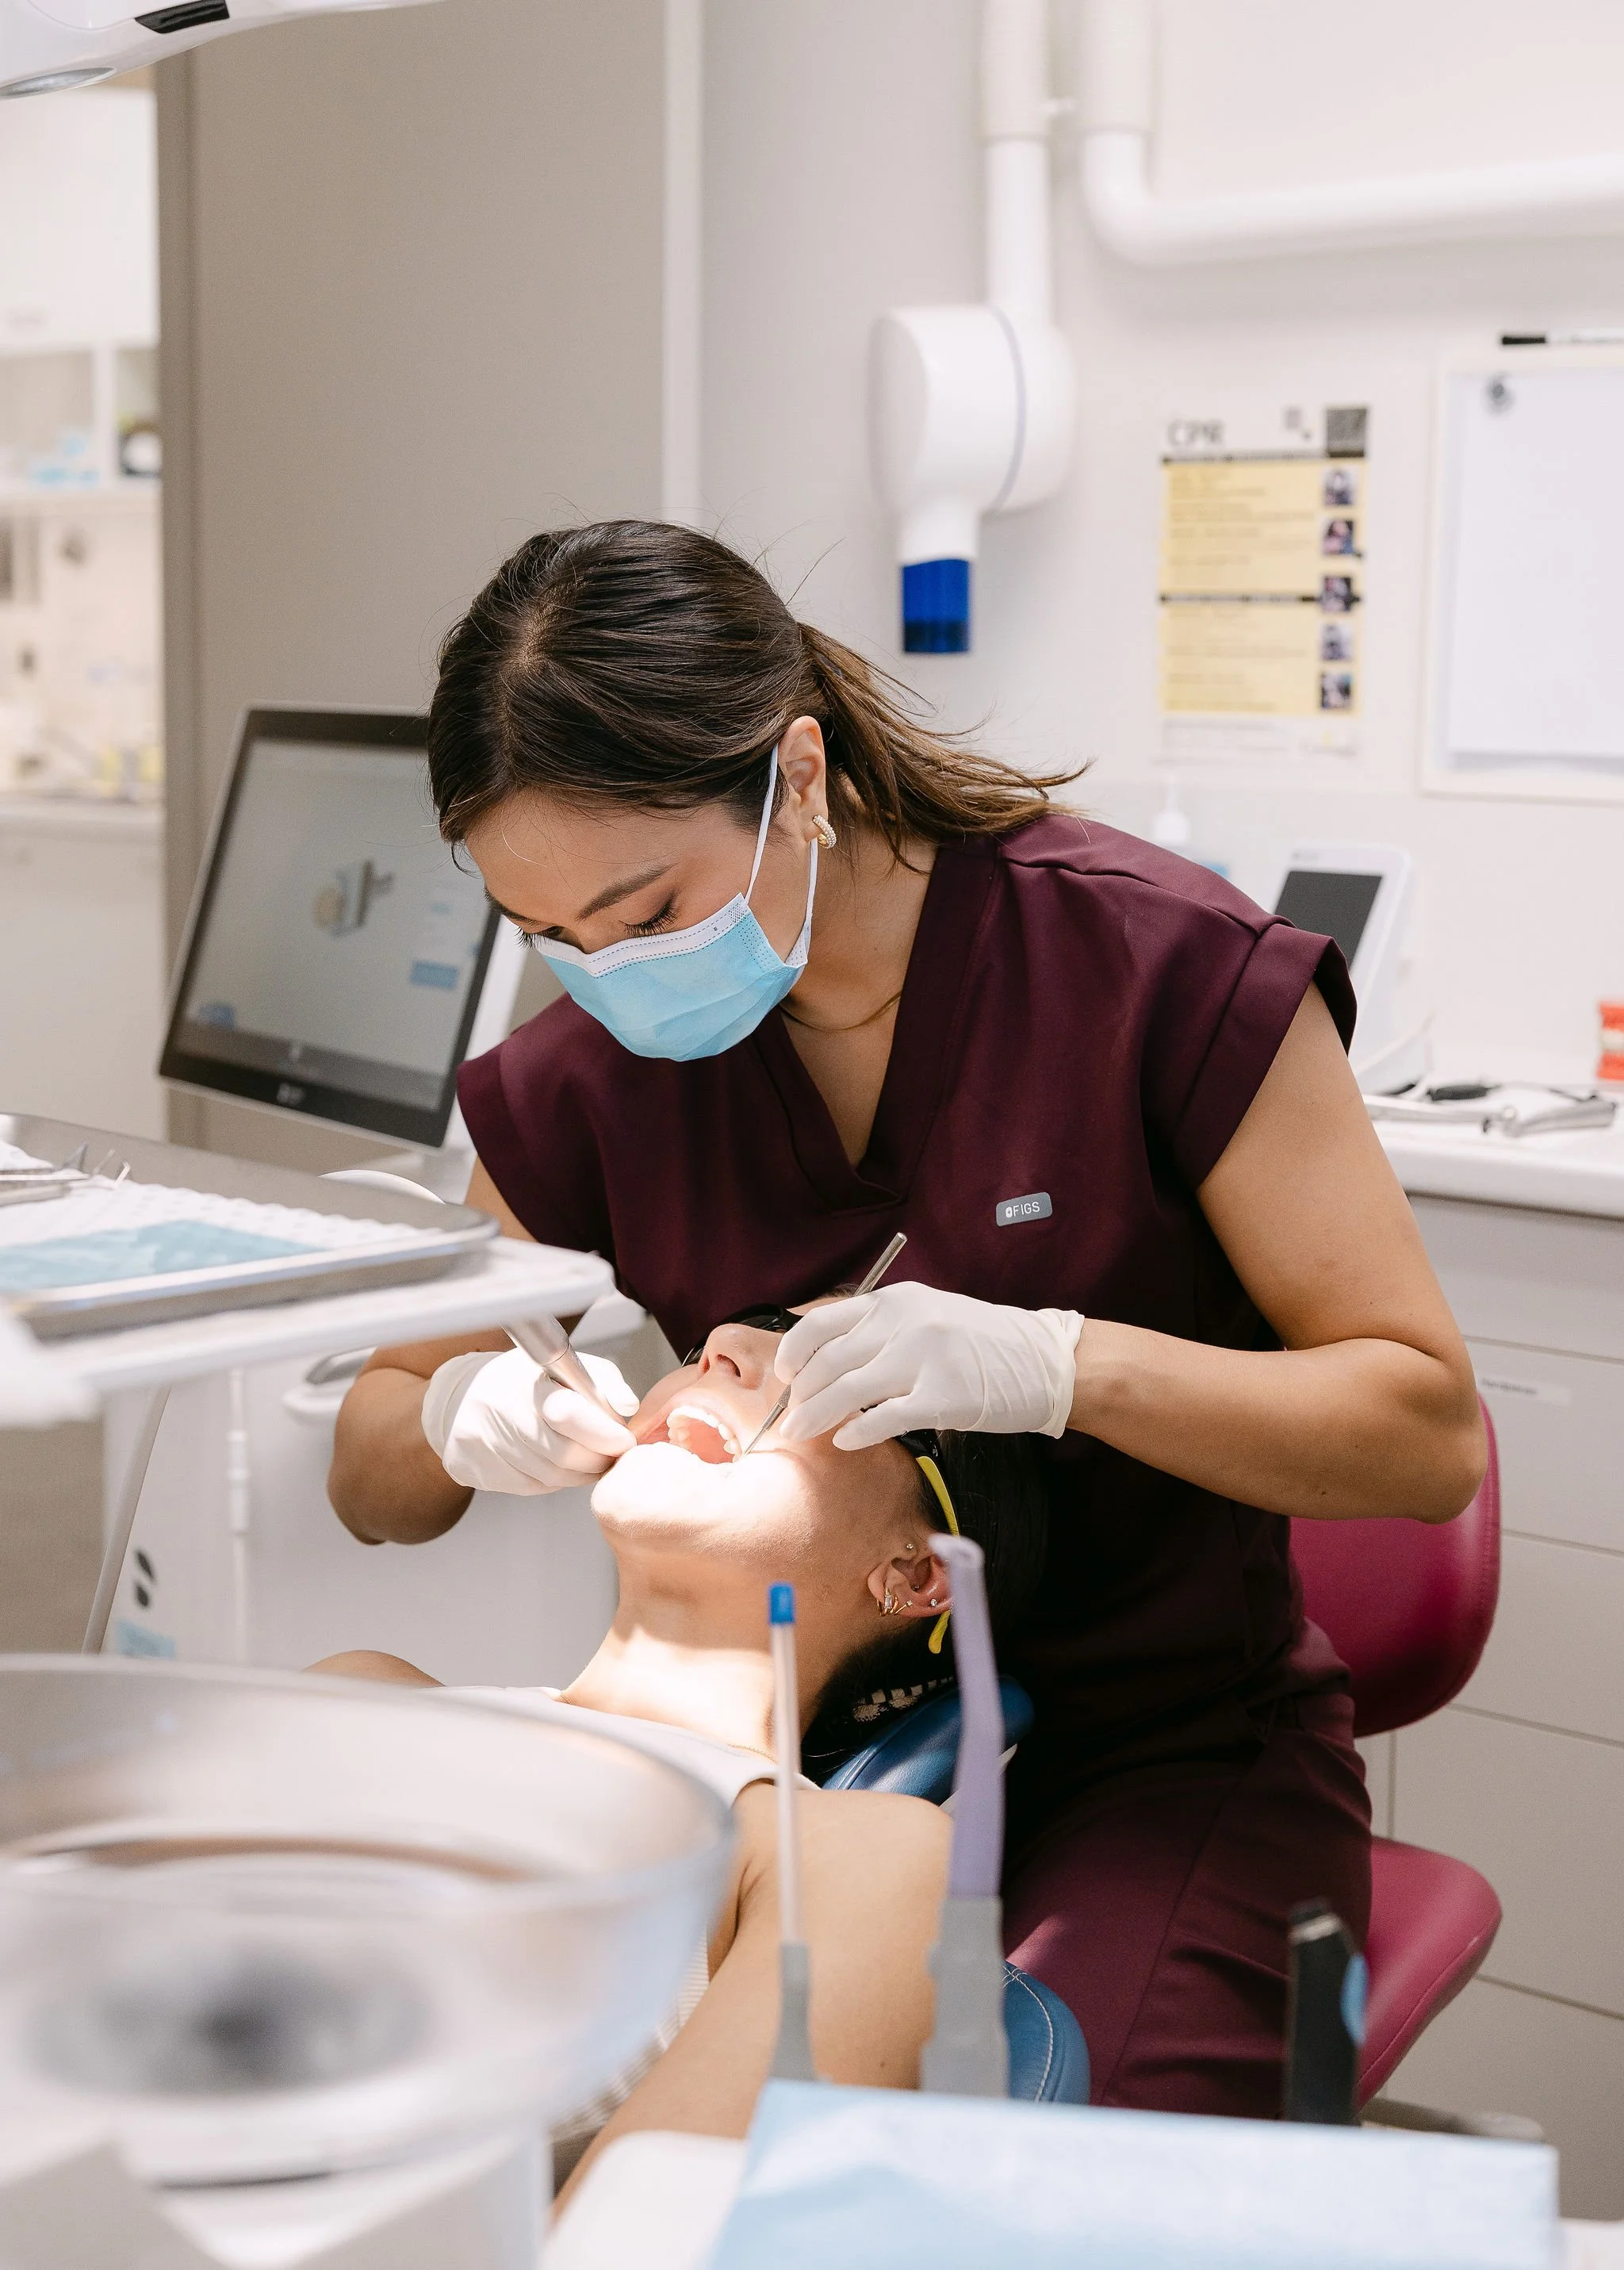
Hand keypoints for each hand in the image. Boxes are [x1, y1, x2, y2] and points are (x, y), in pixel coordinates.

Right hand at [422, 1346, 637, 1493]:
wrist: (460, 1397)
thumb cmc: (524, 1381)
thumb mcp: (564, 1366)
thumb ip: (603, 1382)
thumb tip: (628, 1407)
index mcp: (526, 1382)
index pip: (569, 1414)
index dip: (602, 1433)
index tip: (624, 1439)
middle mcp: (501, 1413)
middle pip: (563, 1455)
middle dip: (599, 1459)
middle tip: (613, 1453)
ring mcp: (486, 1445)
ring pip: (552, 1477)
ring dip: (582, 1473)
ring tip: (592, 1458)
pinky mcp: (478, 1471)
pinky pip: (533, 1487)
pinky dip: (557, 1480)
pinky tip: (561, 1465)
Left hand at [775, 1283, 1083, 1449]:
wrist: (1045, 1360)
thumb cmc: (981, 1344)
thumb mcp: (926, 1315)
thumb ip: (879, 1331)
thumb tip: (823, 1364)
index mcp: (895, 1300)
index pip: (821, 1323)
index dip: (792, 1354)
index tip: (784, 1376)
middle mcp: (905, 1323)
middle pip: (828, 1362)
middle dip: (800, 1395)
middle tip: (789, 1417)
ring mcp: (925, 1359)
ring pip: (847, 1391)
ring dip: (816, 1416)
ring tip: (800, 1433)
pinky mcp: (944, 1397)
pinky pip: (883, 1419)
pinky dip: (856, 1433)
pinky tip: (845, 1441)